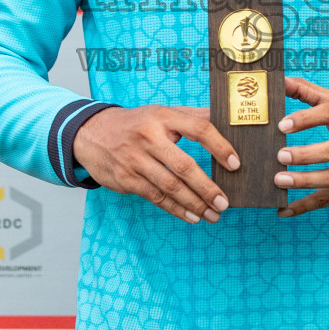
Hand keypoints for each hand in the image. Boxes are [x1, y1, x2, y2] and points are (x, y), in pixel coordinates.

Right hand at [72, 105, 238, 224]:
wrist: (92, 133)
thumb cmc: (136, 123)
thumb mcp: (161, 113)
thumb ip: (191, 116)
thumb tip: (225, 118)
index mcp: (163, 117)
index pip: (198, 129)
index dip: (219, 146)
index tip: (235, 164)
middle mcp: (149, 137)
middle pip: (184, 166)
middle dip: (207, 188)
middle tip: (224, 203)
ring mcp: (135, 159)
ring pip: (170, 186)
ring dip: (194, 204)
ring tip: (213, 214)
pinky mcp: (126, 178)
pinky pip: (156, 197)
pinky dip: (176, 209)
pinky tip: (192, 217)